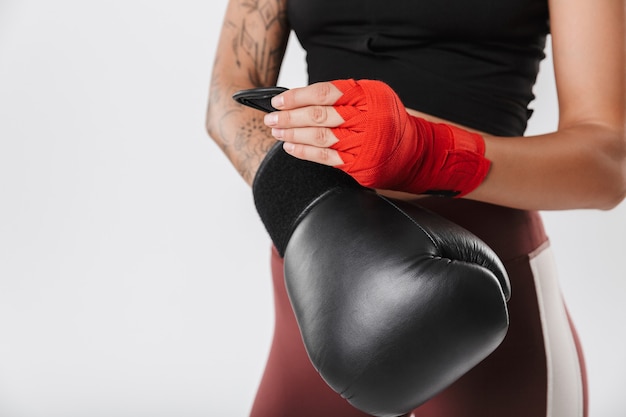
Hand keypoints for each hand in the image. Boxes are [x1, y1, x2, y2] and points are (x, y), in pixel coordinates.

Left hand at [264, 79, 418, 188]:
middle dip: (289, 117)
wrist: (411, 151)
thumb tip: (300, 99)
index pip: (324, 93)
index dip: (297, 96)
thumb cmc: (385, 120)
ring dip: (292, 134)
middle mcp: (364, 118)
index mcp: (365, 95)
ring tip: (277, 132)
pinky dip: (304, 152)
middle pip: (317, 115)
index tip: (278, 100)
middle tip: (270, 118)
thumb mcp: (372, 96)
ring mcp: (361, 142)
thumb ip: (342, 95)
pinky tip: (290, 148)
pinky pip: (324, 157)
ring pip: (318, 137)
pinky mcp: (357, 163)